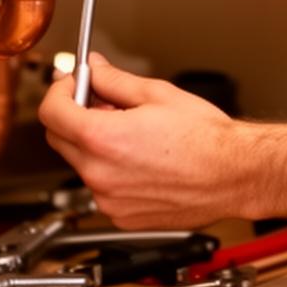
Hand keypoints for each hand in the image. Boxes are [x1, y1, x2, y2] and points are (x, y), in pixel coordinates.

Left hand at [39, 55, 286, 227]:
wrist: (235, 174)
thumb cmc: (206, 138)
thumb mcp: (157, 94)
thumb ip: (114, 81)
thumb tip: (96, 70)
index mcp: (102, 139)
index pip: (51, 112)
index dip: (58, 91)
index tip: (70, 84)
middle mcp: (99, 174)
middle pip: (59, 139)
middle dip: (73, 116)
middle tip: (101, 102)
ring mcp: (109, 200)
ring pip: (82, 165)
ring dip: (94, 145)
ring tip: (132, 132)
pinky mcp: (121, 216)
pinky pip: (102, 188)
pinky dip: (111, 171)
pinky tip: (141, 159)